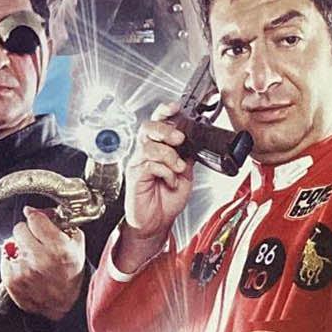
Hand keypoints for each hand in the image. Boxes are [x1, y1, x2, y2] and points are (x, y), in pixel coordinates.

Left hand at [0, 208, 84, 320]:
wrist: (62, 305)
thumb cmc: (70, 276)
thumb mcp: (76, 246)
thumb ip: (61, 225)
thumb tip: (42, 212)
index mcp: (57, 248)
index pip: (35, 218)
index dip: (37, 217)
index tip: (37, 218)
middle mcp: (38, 258)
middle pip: (19, 228)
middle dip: (28, 232)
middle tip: (37, 242)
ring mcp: (22, 270)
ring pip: (10, 243)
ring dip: (20, 247)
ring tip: (33, 257)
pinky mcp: (11, 279)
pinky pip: (5, 258)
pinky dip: (13, 260)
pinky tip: (26, 267)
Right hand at [115, 102, 192, 272]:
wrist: (156, 224)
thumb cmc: (166, 200)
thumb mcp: (185, 174)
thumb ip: (187, 157)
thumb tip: (196, 142)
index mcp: (157, 148)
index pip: (156, 122)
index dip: (164, 112)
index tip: (175, 107)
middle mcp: (145, 153)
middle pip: (148, 128)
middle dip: (166, 130)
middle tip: (178, 139)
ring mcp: (138, 163)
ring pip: (150, 146)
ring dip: (170, 156)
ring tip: (178, 170)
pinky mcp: (135, 176)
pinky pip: (149, 165)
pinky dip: (165, 172)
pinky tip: (170, 181)